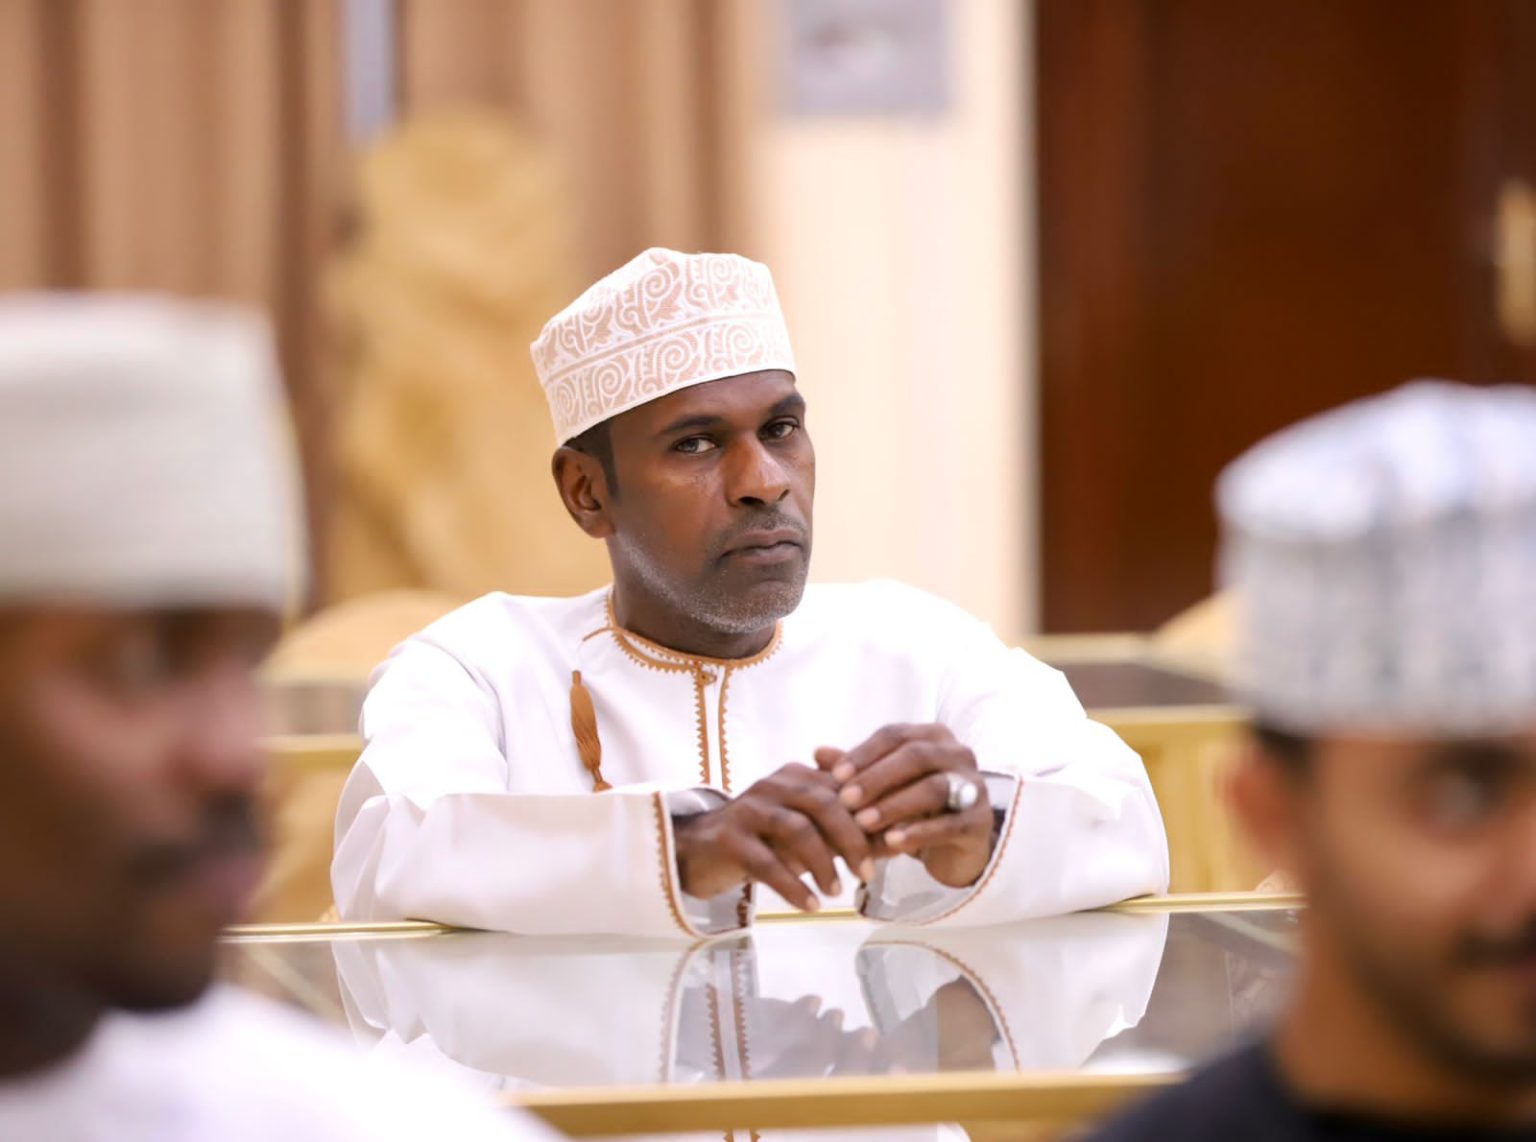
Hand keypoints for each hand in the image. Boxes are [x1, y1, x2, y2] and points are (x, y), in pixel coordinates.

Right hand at [673, 763, 874, 911]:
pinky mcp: (728, 838)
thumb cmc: (764, 840)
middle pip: (823, 802)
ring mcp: (748, 809)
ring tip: (837, 893)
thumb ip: (846, 832)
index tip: (893, 846)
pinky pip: (766, 863)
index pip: (842, 789)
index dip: (871, 816)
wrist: (700, 850)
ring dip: (823, 863)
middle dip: (851, 838)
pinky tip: (810, 906)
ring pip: (796, 829)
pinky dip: (793, 886)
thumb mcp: (807, 832)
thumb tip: (898, 843)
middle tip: (867, 873)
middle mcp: (773, 785)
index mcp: (797, 776)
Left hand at [816, 724, 994, 888]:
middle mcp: (958, 754)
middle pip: (916, 756)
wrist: (952, 846)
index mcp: (933, 736)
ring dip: (894, 805)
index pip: (896, 735)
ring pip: (934, 788)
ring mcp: (973, 787)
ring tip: (863, 823)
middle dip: (877, 778)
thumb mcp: (881, 788)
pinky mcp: (980, 822)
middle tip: (845, 800)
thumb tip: (817, 752)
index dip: (864, 753)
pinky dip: (918, 832)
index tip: (835, 776)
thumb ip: (854, 770)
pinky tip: (891, 842)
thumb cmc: (912, 807)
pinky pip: (950, 823)